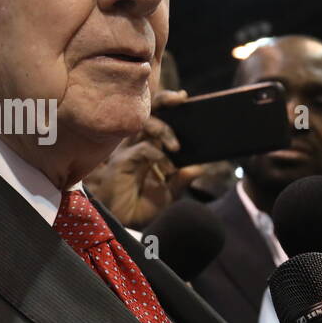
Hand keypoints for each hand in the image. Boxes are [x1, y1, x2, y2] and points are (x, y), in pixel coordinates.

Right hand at [84, 89, 204, 227]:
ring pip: (145, 126)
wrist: (125, 225)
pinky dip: (158, 155)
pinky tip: (167, 168)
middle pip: (148, 112)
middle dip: (164, 100)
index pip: (156, 117)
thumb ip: (181, 179)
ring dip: (164, 131)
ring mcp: (128, 151)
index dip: (167, 103)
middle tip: (180, 98)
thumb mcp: (169, 193)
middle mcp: (136, 144)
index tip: (184, 96)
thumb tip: (199, 167)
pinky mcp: (122, 162)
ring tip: (177, 147)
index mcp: (147, 146)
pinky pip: (142, 149)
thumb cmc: (142, 206)